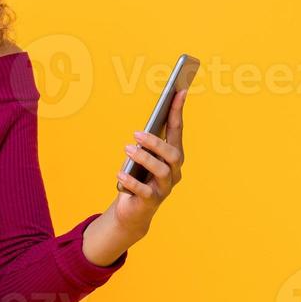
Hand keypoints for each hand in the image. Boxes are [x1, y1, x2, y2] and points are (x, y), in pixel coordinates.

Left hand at [112, 86, 187, 232]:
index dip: (178, 111)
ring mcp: (164, 188)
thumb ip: (144, 144)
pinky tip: (120, 174)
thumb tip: (141, 130)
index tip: (180, 91)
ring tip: (128, 149)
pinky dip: (131, 181)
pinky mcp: (151, 201)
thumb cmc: (137, 177)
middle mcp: (174, 172)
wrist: (133, 210)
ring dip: (144, 158)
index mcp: (172, 156)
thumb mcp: (140, 157)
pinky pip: (143, 191)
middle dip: (156, 142)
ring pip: (162, 171)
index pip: (178, 130)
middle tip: (136, 134)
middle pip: (173, 154)